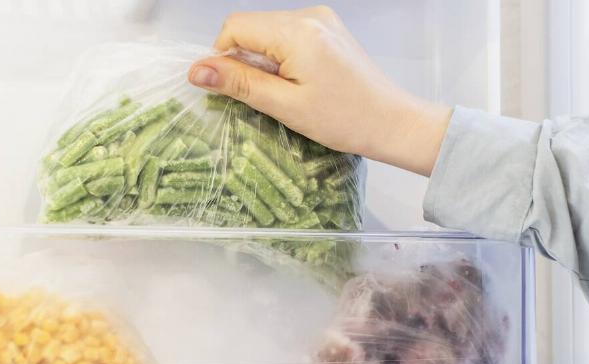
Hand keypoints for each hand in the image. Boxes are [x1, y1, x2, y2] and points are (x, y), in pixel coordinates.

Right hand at [188, 5, 452, 176]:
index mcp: (297, 31)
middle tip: (263, 96)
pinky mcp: (328, 29)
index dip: (221, 57)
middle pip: (251, 26)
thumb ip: (240, 84)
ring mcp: (321, 19)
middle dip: (244, 59)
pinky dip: (280, 57)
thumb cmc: (343, 119)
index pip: (235, 26)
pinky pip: (287, 35)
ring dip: (262, 60)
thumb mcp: (285, 105)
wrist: (392, 122)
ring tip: (285, 92)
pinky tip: (297, 82)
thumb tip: (196, 71)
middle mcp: (309, 15)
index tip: (231, 89)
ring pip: (267, 32)